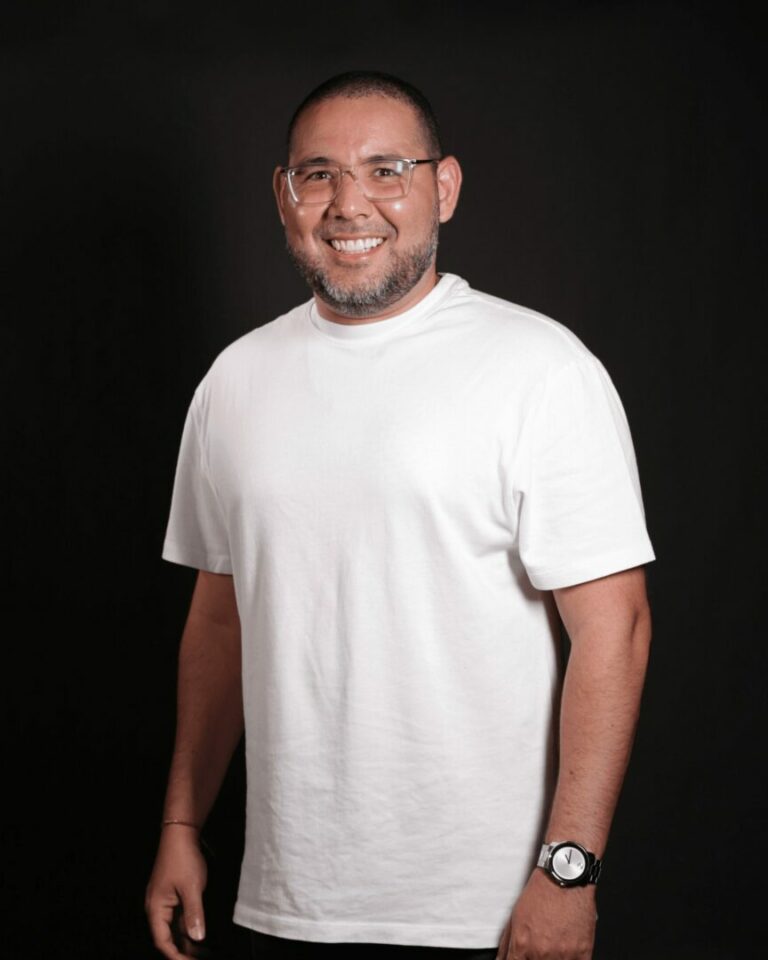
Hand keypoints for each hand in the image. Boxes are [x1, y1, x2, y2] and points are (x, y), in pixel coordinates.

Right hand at [145, 827, 207, 959]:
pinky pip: (179, 918)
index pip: (162, 941)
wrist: (180, 834)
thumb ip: (194, 914)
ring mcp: (165, 902)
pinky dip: (188, 928)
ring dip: (187, 941)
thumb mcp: (192, 887)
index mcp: (156, 908)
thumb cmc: (182, 858)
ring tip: (202, 953)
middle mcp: (157, 908)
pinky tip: (200, 935)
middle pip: (167, 937)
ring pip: (174, 929)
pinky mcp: (173, 896)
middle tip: (199, 959)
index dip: (175, 955)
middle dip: (182, 951)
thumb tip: (197, 938)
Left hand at [495, 869, 597, 959]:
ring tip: (552, 946)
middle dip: (534, 958)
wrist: (567, 878)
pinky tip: (565, 951)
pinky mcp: (583, 953)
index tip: (518, 958)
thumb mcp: (516, 914)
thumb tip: (502, 957)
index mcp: (522, 944)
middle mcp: (541, 952)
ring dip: (551, 959)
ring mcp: (563, 955)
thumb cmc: (543, 891)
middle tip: (538, 948)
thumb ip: (507, 942)